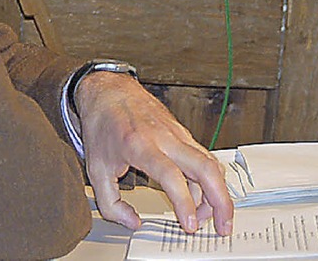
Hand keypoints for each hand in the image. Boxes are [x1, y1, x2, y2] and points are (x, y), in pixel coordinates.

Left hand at [74, 71, 233, 235]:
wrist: (107, 90)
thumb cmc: (101, 124)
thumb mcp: (95, 169)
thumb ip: (110, 203)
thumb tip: (132, 222)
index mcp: (139, 145)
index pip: (171, 176)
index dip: (185, 203)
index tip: (189, 225)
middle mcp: (163, 137)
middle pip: (205, 168)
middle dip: (220, 202)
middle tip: (222, 227)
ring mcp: (175, 132)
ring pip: (210, 162)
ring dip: (218, 192)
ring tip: (211, 216)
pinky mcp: (182, 131)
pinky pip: (204, 156)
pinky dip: (211, 178)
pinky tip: (204, 193)